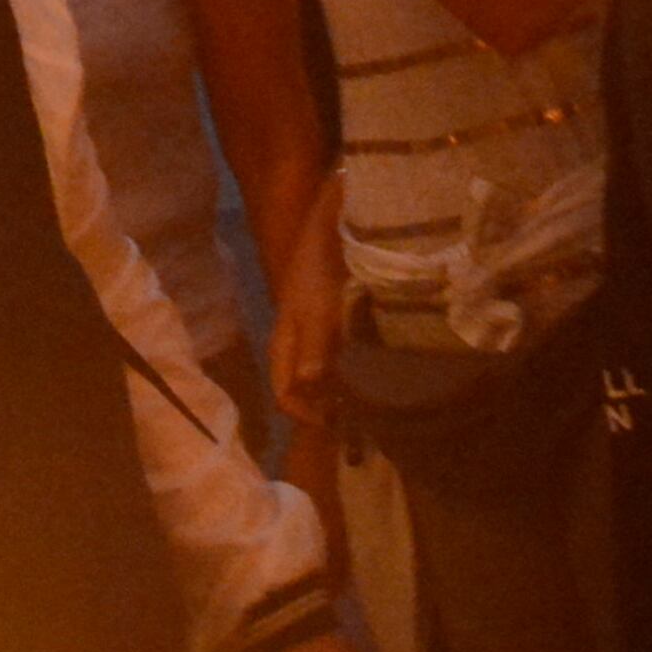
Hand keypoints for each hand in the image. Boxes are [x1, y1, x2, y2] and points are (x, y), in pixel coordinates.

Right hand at [269, 223, 346, 426]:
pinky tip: (369, 374)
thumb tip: (309, 385)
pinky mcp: (334, 319)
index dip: (302, 414)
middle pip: (300, 386)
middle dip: (320, 408)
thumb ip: (313, 347)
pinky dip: (348, 372)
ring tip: (362, 406)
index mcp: (284, 342)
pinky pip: (336, 357)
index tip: (330, 425)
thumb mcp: (315, 309)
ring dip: (335, 392)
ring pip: (319, 374)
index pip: (282, 391)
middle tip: (350, 423)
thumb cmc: (318, 268)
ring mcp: (314, 330)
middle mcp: (295, 341)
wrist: (330, 226)